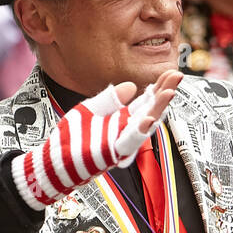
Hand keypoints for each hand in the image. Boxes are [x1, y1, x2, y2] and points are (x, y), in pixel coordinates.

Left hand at [13, 69, 181, 208]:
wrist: (54, 161)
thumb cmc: (71, 137)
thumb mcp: (88, 110)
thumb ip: (109, 99)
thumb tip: (131, 85)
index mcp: (121, 118)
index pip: (145, 100)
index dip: (158, 86)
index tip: (172, 71)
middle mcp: (126, 129)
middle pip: (150, 108)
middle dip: (164, 92)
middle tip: (178, 75)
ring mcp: (121, 141)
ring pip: (145, 124)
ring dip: (157, 109)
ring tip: (169, 92)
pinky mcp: (113, 153)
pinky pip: (129, 141)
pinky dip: (139, 131)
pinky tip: (148, 118)